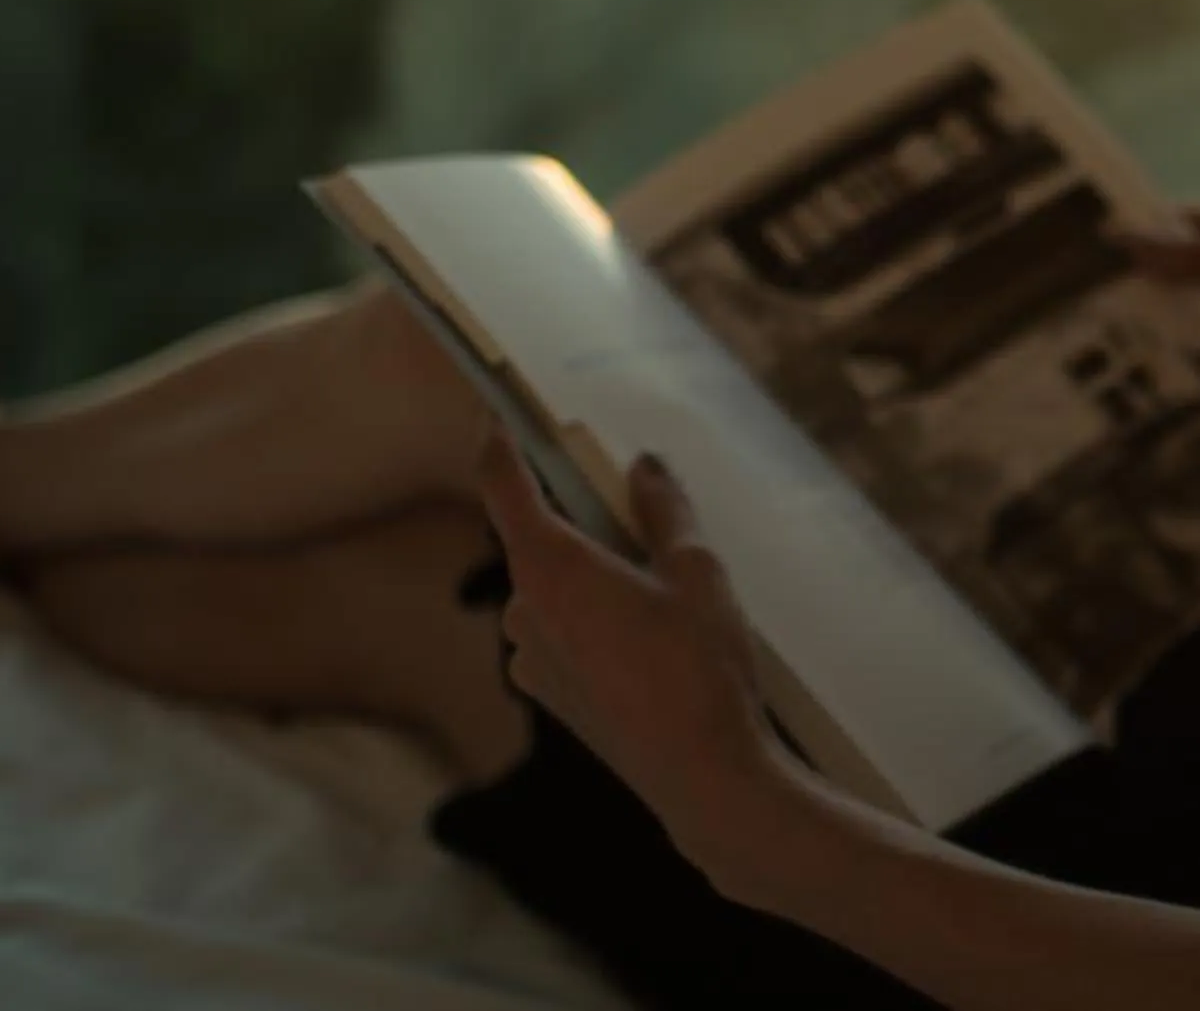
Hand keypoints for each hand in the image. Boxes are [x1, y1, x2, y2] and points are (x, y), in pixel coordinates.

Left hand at [477, 439, 826, 904]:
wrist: (704, 778)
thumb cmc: (701, 671)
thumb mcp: (698, 572)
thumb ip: (664, 510)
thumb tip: (643, 466)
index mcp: (552, 570)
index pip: (504, 488)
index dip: (498, 448)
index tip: (495, 420)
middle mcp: (524, 614)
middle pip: (539, 543)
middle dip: (583, 526)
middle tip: (642, 523)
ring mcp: (529, 662)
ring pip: (552, 593)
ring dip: (590, 581)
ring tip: (660, 597)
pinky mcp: (549, 697)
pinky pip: (559, 637)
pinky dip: (591, 624)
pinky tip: (648, 646)